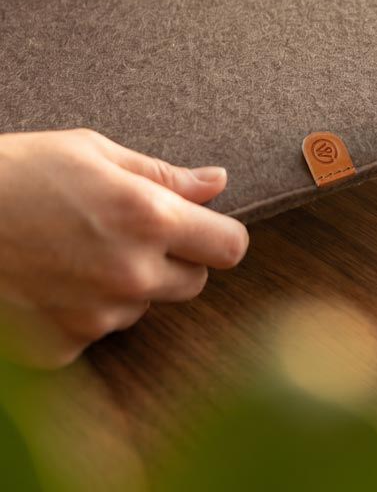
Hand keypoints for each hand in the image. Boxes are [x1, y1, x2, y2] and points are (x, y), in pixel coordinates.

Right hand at [0, 129, 248, 367]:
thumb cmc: (17, 174)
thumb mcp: (95, 153)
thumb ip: (165, 176)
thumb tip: (217, 182)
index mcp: (150, 219)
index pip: (230, 247)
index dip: (220, 235)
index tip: (204, 229)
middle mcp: (131, 274)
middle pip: (193, 282)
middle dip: (175, 261)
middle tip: (131, 234)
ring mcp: (94, 317)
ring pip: (141, 307)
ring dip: (126, 287)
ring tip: (78, 252)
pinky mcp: (59, 348)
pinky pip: (94, 332)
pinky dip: (81, 312)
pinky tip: (51, 280)